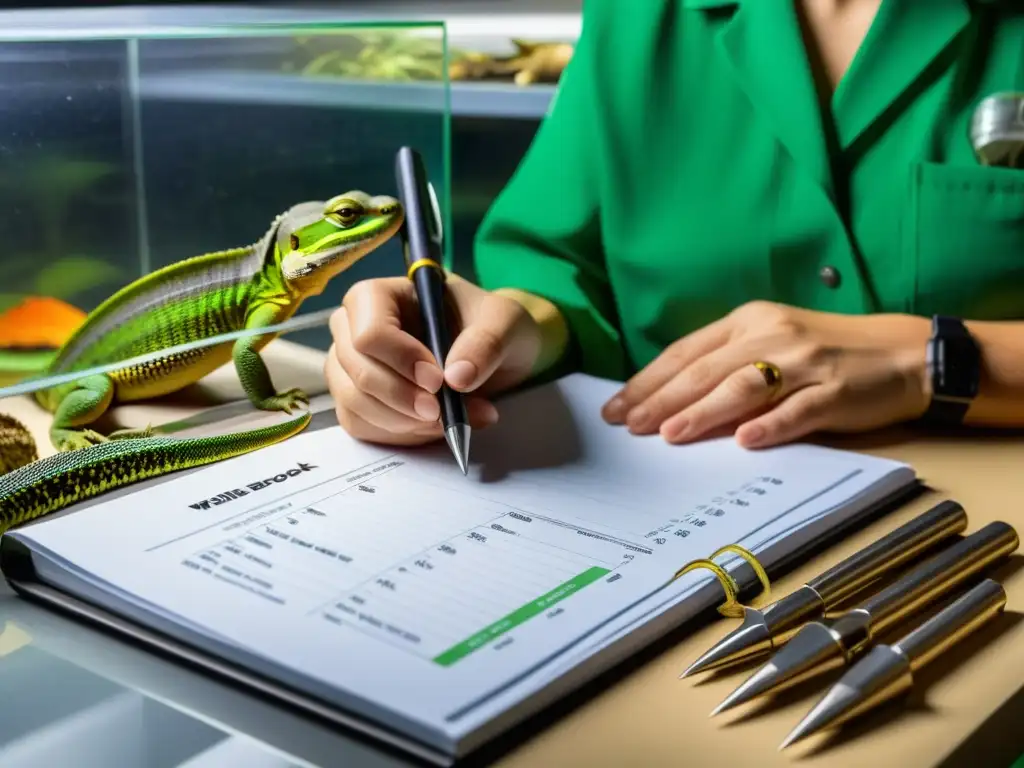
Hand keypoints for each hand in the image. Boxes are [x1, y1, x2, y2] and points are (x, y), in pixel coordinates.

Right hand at [327, 273, 543, 445]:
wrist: (493, 356)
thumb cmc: (491, 327)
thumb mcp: (505, 323)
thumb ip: (486, 344)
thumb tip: (456, 377)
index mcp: (383, 295)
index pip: (370, 331)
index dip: (400, 360)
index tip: (437, 381)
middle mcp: (355, 326)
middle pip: (358, 370)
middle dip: (403, 398)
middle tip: (444, 412)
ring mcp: (350, 363)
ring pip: (355, 401)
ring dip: (404, 421)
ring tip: (451, 419)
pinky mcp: (356, 397)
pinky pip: (359, 423)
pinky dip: (397, 433)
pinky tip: (431, 427)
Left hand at [600, 301, 931, 447]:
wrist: (901, 353)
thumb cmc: (824, 351)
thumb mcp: (770, 341)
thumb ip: (726, 363)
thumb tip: (669, 398)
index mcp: (749, 320)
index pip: (687, 352)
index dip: (649, 380)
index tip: (616, 406)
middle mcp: (772, 335)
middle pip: (706, 370)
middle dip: (662, 399)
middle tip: (628, 425)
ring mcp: (805, 363)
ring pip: (744, 386)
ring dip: (704, 412)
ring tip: (670, 434)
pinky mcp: (836, 391)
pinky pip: (798, 409)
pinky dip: (771, 424)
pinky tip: (745, 441)